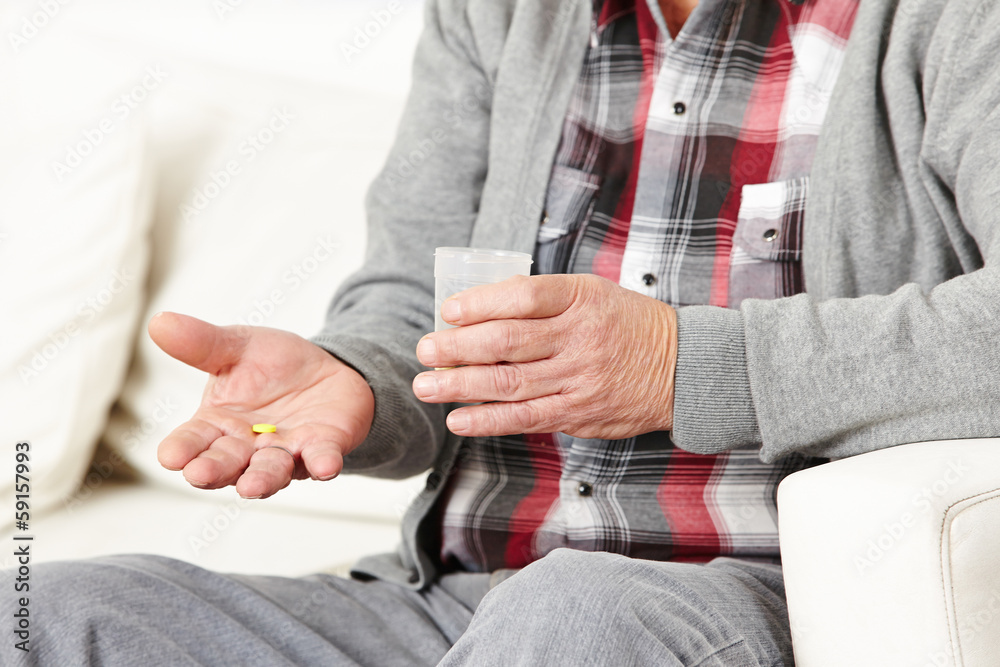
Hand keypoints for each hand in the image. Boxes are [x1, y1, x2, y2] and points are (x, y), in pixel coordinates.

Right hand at [149, 312, 373, 498]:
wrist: (325, 367)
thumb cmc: (272, 364)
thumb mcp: (236, 346)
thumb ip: (202, 344)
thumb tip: (159, 322)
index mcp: (218, 424)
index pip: (193, 441)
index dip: (181, 450)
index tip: (170, 456)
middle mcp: (248, 447)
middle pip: (227, 465)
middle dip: (214, 471)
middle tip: (200, 475)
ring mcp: (286, 452)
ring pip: (271, 472)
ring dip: (263, 480)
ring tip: (251, 487)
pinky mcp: (323, 448)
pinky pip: (322, 459)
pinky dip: (322, 464)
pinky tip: (323, 467)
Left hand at [411, 274, 676, 439]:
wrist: (684, 369)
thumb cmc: (629, 324)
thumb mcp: (594, 293)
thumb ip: (543, 297)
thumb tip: (484, 302)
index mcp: (582, 299)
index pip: (524, 297)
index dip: (481, 303)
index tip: (448, 310)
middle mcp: (580, 338)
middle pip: (508, 342)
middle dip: (458, 347)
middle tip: (424, 349)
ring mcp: (580, 379)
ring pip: (510, 382)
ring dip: (461, 386)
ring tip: (426, 386)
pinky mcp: (579, 413)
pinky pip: (527, 418)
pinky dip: (489, 419)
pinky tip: (459, 419)